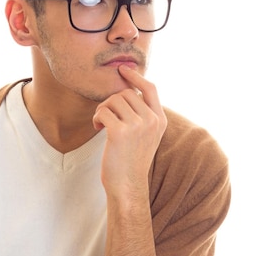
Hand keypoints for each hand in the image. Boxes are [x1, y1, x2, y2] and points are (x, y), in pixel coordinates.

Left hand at [92, 65, 166, 196]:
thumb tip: (127, 90)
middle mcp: (151, 120)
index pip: (150, 88)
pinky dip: (96, 118)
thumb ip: (142, 114)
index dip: (135, 76)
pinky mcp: (120, 132)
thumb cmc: (131, 161)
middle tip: (105, 117)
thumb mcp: (145, 136)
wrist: (127, 185)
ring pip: (113, 100)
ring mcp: (137, 126)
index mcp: (160, 120)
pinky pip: (103, 112)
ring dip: (102, 109)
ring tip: (102, 124)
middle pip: (126, 93)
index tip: (123, 70)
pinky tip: (98, 128)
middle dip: (111, 101)